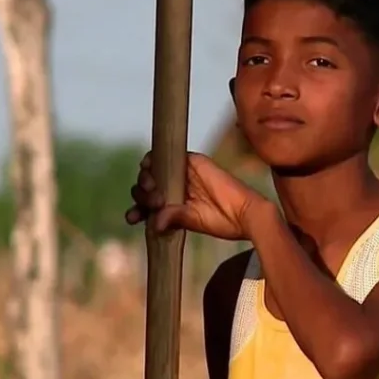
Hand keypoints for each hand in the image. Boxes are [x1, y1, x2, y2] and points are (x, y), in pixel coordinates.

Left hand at [125, 152, 267, 240]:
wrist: (246, 212)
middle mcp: (176, 189)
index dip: (137, 209)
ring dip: (146, 178)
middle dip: (142, 194)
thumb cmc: (225, 222)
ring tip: (154, 190)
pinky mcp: (192, 161)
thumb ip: (175, 218)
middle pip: (147, 186)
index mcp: (175, 206)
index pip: (148, 205)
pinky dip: (154, 159)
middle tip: (154, 202)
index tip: (132, 218)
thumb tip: (153, 224)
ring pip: (153, 170)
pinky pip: (167, 154)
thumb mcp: (194, 222)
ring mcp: (183, 175)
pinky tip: (149, 167)